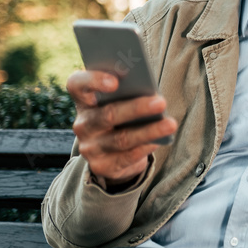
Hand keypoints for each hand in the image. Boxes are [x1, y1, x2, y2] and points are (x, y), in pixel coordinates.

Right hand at [67, 70, 177, 187]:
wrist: (114, 152)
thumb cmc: (123, 114)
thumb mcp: (123, 101)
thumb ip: (130, 92)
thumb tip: (152, 92)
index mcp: (84, 99)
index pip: (77, 84)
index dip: (94, 81)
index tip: (115, 81)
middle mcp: (82, 123)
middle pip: (107, 114)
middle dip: (136, 108)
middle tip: (161, 102)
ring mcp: (89, 147)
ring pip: (121, 138)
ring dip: (148, 131)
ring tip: (170, 124)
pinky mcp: (101, 165)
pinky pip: (126, 157)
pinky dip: (145, 147)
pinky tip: (159, 141)